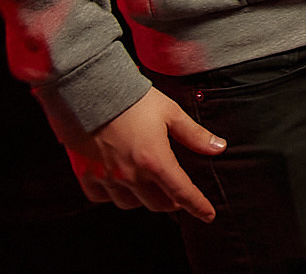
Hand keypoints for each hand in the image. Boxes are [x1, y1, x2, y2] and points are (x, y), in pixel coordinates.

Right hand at [63, 88, 224, 222]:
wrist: (91, 90)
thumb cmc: (133, 99)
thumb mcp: (170, 112)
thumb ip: (194, 135)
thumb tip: (219, 147)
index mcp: (155, 160)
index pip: (182, 192)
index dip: (198, 206)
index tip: (208, 214)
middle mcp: (131, 175)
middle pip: (158, 203)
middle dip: (172, 201)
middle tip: (177, 192)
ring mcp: (107, 178)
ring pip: (130, 204)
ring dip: (143, 198)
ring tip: (148, 184)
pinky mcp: (87, 175)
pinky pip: (102, 198)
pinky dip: (114, 194)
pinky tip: (120, 183)